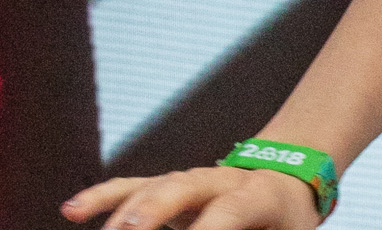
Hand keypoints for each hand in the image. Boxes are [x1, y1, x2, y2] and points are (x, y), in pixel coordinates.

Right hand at [63, 166, 320, 229]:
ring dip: (123, 213)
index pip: (232, 209)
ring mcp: (191, 179)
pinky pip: (132, 187)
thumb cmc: (285, 221)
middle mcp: (222, 179)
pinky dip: (102, 197)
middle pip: (184, 186)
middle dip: (154, 211)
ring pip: (153, 186)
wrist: (288, 180)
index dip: (209, 229)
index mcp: (258, 194)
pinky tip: (71, 210)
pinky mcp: (167, 186)